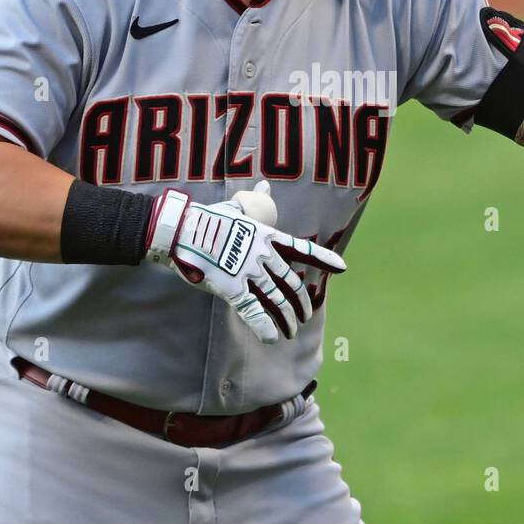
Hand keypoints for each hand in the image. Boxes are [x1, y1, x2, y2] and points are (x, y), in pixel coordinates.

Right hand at [145, 181, 346, 343]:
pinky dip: (264, 326)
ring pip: (276, 299)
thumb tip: (265, 186)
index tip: (341, 267)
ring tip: (292, 330)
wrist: (182, 229)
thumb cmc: (207, 218)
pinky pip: (253, 311)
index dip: (323, 259)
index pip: (300, 248)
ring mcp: (248, 272)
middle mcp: (262, 255)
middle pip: (291, 282)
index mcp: (266, 236)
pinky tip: (271, 338)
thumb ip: (254, 203)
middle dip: (301, 302)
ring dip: (287, 318)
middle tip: (305, 315)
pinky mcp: (231, 288)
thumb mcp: (236, 208)